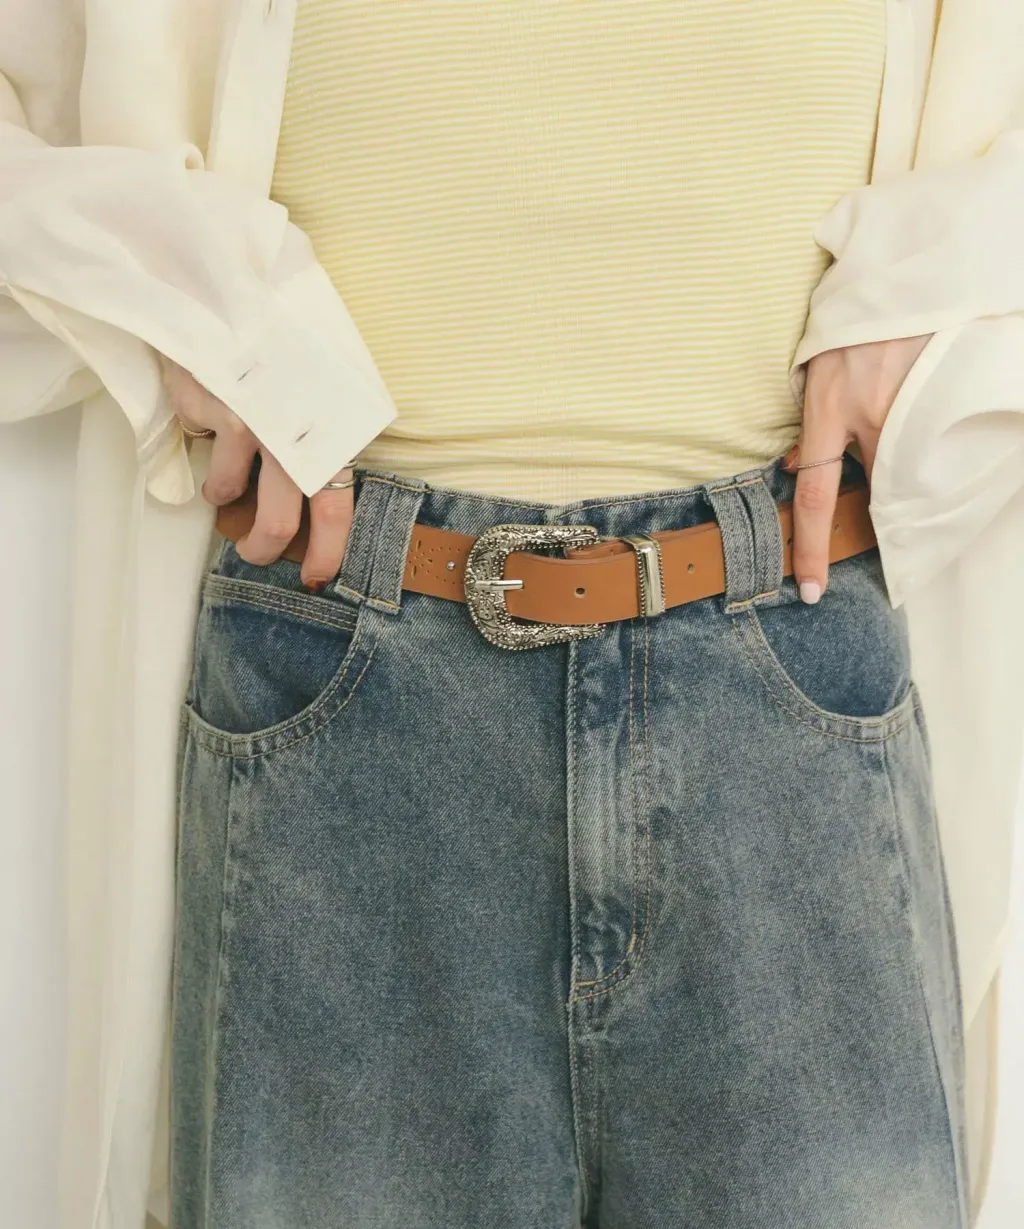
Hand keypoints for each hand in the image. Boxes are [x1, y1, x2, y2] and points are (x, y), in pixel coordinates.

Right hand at [158, 353, 353, 591]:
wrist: (237, 286)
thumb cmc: (290, 339)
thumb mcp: (327, 385)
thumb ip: (327, 436)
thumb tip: (324, 490)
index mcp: (329, 431)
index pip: (336, 511)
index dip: (327, 553)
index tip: (315, 577)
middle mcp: (290, 435)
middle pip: (276, 526)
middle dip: (261, 550)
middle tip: (254, 551)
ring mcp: (244, 424)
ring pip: (226, 494)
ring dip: (222, 494)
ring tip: (224, 473)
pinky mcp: (205, 410)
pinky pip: (200, 450)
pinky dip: (202, 446)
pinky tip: (208, 416)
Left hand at [783, 334, 931, 602]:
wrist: (909, 272)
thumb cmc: (854, 318)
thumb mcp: (817, 367)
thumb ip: (810, 418)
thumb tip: (798, 466)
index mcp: (829, 409)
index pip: (815, 497)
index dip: (811, 548)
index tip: (810, 590)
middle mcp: (872, 416)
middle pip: (874, 491)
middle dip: (880, 512)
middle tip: (889, 527)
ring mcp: (913, 409)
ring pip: (907, 471)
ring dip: (905, 476)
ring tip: (911, 454)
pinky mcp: (945, 397)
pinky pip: (936, 448)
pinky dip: (931, 458)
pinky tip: (937, 449)